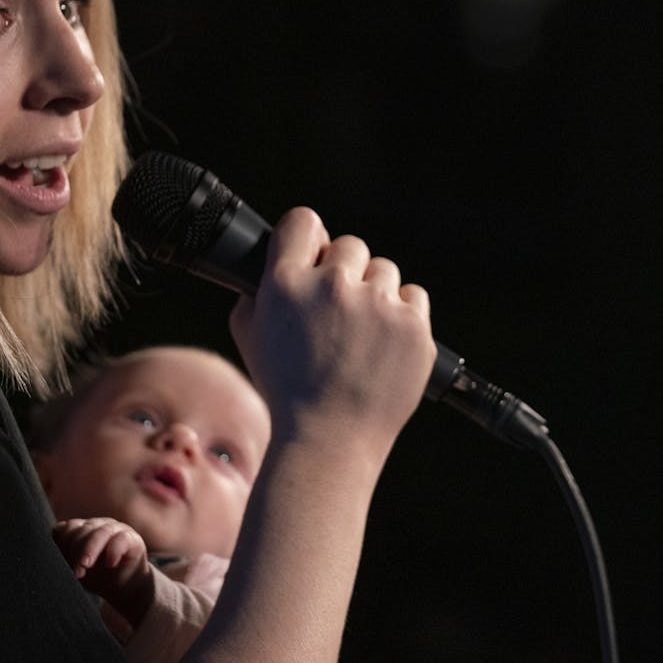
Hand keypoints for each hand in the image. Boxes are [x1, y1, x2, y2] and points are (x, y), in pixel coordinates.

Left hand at [51, 517, 155, 625]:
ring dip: (90, 549)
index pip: (67, 529)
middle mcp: (97, 526)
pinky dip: (114, 550)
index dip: (62, 545)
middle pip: (82, 530)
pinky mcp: (132, 539)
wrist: (126, 589)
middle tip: (76, 571)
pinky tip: (109, 563)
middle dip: (75, 550)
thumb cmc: (97, 578)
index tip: (60, 564)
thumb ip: (63, 560)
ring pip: (100, 532)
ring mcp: (115, 530)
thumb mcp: (77, 570)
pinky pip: (121, 539)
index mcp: (82, 530)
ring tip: (86, 566)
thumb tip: (41, 562)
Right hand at [229, 206, 435, 460]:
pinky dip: (402, 316)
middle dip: (345, 273)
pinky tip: (383, 344)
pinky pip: (413, 296)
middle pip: (349, 246)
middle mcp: (333, 287)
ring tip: (360, 336)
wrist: (329, 440)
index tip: (313, 254)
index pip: (303, 222)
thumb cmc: (285, 388)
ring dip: (375, 294)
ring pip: (384, 270)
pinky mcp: (414, 326)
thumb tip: (277, 260)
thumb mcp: (249, 335)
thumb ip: (257, 290)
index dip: (309, 237)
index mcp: (286, 284)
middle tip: (337, 313)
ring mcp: (378, 305)